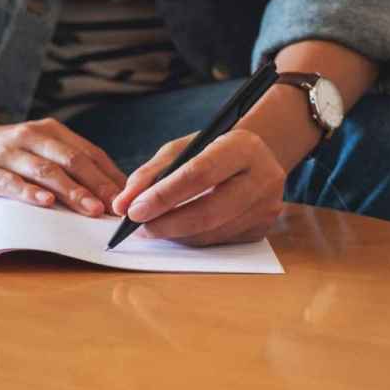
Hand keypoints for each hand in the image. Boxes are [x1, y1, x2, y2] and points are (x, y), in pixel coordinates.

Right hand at [0, 117, 126, 215]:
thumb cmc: (6, 150)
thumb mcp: (39, 146)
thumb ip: (67, 161)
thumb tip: (109, 187)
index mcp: (50, 131)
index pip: (88, 152)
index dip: (111, 174)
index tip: (131, 196)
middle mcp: (32, 137)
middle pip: (71, 160)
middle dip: (97, 184)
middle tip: (118, 206)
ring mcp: (9, 153)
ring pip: (46, 171)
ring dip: (71, 190)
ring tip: (91, 209)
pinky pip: (11, 182)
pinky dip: (30, 192)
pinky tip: (46, 202)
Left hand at [112, 130, 285, 245]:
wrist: (256, 158)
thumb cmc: (211, 150)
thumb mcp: (180, 149)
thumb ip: (149, 174)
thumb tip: (122, 204)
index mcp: (242, 147)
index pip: (199, 174)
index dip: (163, 196)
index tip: (133, 211)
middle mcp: (263, 178)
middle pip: (208, 211)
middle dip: (166, 224)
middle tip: (138, 228)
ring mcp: (267, 207)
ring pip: (211, 232)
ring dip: (175, 235)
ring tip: (150, 229)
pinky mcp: (262, 229)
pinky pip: (218, 241)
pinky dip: (191, 239)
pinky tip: (174, 231)